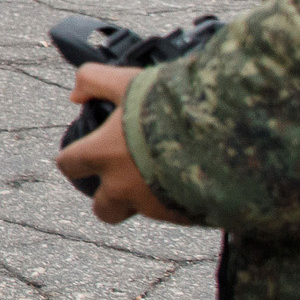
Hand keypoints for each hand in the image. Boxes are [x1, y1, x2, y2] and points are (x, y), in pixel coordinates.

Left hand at [57, 64, 193, 225]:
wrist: (231, 131)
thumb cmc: (173, 105)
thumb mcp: (128, 82)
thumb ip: (94, 81)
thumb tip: (75, 95)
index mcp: (103, 155)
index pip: (68, 166)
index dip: (74, 160)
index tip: (84, 155)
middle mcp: (124, 188)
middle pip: (103, 209)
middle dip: (110, 199)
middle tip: (128, 177)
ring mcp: (156, 207)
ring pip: (143, 214)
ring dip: (148, 200)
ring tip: (168, 175)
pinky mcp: (189, 217)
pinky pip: (178, 217)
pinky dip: (182, 203)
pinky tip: (197, 180)